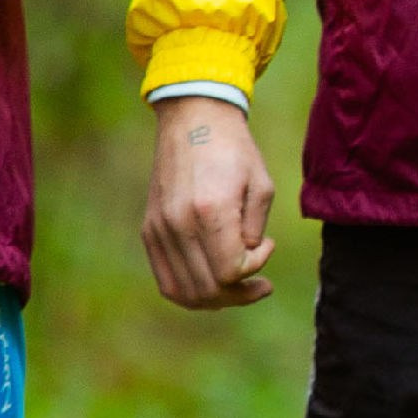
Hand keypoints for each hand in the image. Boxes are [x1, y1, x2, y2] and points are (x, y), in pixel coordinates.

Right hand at [143, 95, 275, 308]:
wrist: (193, 119)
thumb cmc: (234, 150)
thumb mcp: (261, 185)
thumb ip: (254, 231)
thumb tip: (243, 262)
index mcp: (210, 210)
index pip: (229, 272)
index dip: (254, 268)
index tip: (267, 244)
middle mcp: (179, 223)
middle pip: (207, 289)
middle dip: (239, 293)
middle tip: (259, 282)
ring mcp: (159, 229)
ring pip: (184, 292)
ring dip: (216, 298)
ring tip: (237, 286)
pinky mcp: (150, 230)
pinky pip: (166, 279)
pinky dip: (190, 291)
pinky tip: (212, 281)